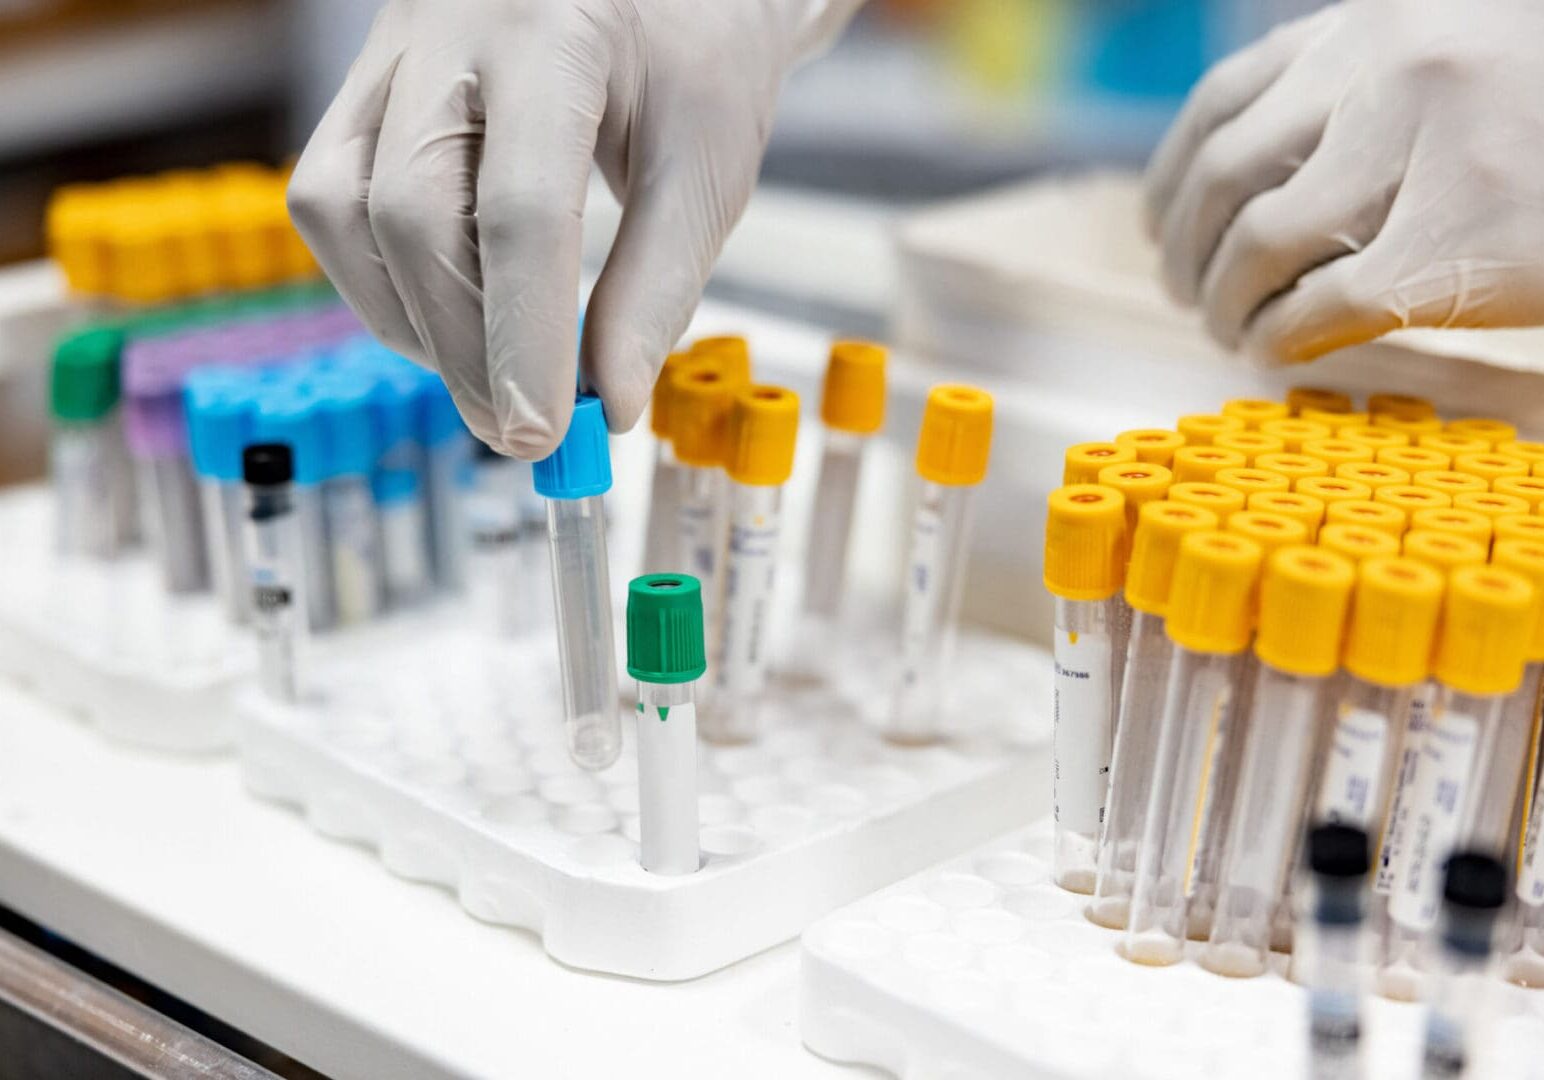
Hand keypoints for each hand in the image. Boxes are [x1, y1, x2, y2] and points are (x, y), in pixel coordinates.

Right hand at [289, 0, 862, 456]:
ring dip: (411, 321)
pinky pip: (332, 197)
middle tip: (523, 432)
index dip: (525, 337)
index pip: (521, 208)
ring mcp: (391, 48)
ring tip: (491, 377)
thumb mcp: (707, 165)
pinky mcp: (367, 82)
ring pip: (342, 208)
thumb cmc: (696, 50)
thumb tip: (606, 409)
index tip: (545, 433)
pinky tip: (453, 318)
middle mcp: (449, 26)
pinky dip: (385, 282)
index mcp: (556, 30)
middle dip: (463, 346)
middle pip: (410, 212)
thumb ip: (657, 289)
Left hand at [1146, 0, 1543, 363]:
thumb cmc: (1542, 116)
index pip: (1223, 103)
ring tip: (1230, 331)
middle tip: (1187, 297)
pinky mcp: (1466, 240)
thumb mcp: (1449, 59)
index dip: (1171, 177)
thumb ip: (1355, 95)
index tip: (1159, 227)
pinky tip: (1278, 351)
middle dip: (1184, 252)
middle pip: (1223, 176)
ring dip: (1224, 302)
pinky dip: (1279, 337)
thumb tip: (1235, 185)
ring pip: (1260, 242)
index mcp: (1378, 24)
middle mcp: (1392, 70)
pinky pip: (1322, 304)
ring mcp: (1433, 152)